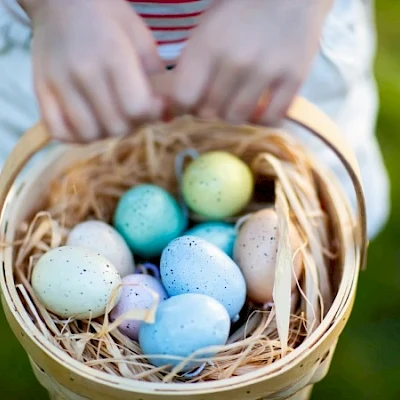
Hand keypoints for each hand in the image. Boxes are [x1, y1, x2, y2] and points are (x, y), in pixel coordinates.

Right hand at [21, 0, 163, 141]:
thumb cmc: (108, 17)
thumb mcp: (141, 39)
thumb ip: (157, 78)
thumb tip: (168, 115)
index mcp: (114, 56)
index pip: (136, 109)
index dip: (150, 115)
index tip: (152, 107)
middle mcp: (84, 72)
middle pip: (115, 127)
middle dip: (130, 125)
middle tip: (130, 111)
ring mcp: (58, 82)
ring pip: (88, 134)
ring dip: (105, 132)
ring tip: (109, 116)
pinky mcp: (40, 90)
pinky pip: (59, 132)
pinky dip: (76, 135)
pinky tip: (87, 122)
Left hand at [170, 0, 331, 124]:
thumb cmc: (240, 11)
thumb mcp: (206, 30)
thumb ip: (192, 66)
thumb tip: (178, 105)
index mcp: (208, 44)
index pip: (183, 97)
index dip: (182, 107)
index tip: (189, 106)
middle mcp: (236, 59)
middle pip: (210, 112)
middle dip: (209, 111)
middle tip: (216, 101)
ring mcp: (267, 69)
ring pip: (237, 118)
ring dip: (234, 115)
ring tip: (237, 103)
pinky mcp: (294, 77)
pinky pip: (271, 118)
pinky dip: (263, 119)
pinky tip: (261, 108)